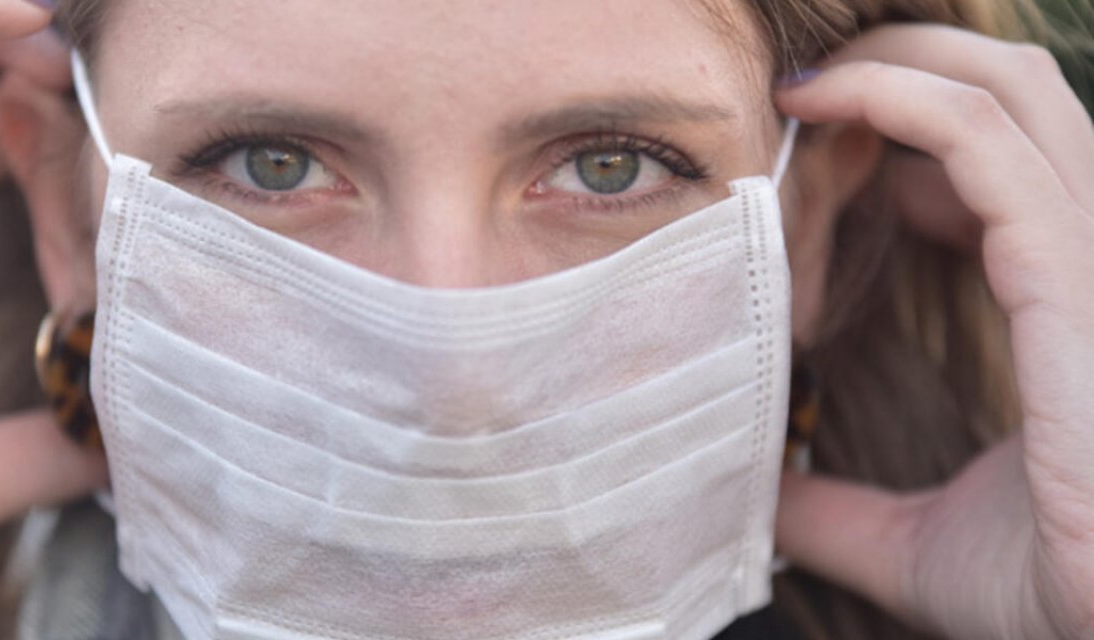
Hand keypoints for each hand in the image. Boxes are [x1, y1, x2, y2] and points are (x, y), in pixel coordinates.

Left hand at [775, 25, 1093, 638]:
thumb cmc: (1046, 602)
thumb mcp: (911, 544)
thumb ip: (836, 512)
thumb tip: (761, 500)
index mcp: (1065, 309)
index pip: (1001, 169)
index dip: (911, 138)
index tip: (816, 148)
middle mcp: (1090, 265)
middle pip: (1013, 99)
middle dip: (907, 65)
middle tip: (802, 85)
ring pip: (1007, 97)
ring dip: (897, 66)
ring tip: (801, 85)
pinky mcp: (1078, 282)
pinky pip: (990, 148)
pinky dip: (907, 102)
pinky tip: (827, 106)